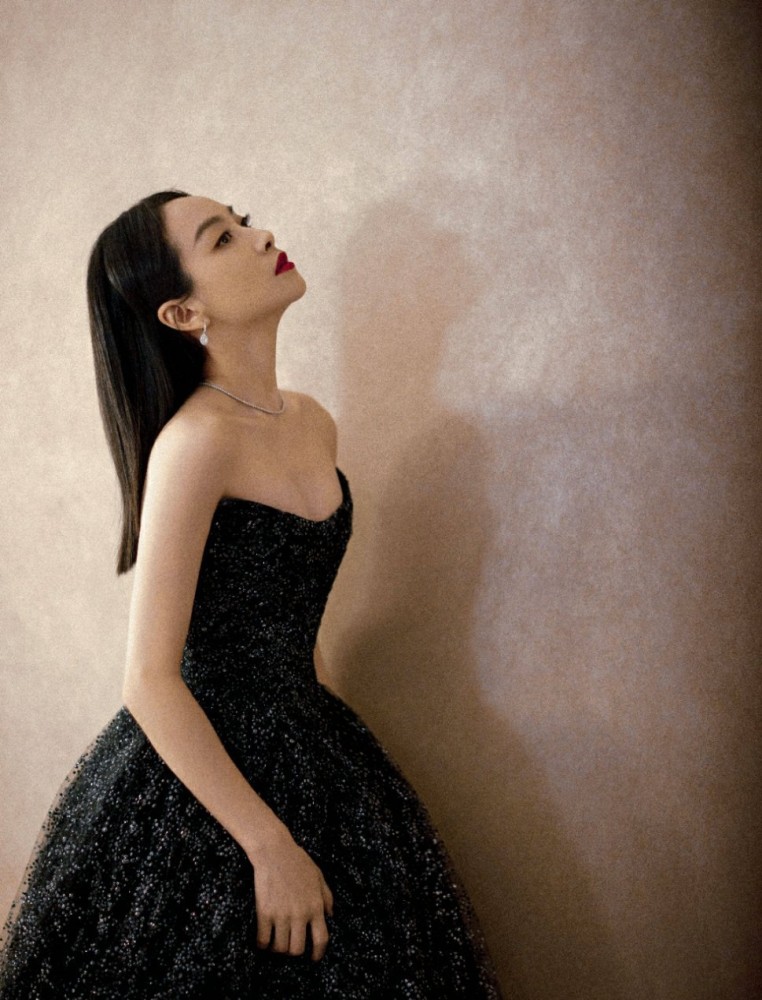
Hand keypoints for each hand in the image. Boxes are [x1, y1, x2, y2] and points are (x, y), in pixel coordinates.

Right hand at [247, 824, 333, 960]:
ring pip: (280, 948)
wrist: (274, 851)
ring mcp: (281, 915)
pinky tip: (262, 939)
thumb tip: (330, 916)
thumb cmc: (298, 861)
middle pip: (297, 949)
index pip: (321, 939)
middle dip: (293, 952)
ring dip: (277, 949)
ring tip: (274, 943)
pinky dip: (262, 944)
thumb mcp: (318, 877)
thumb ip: (327, 897)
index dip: (318, 954)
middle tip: (289, 945)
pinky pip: (263, 940)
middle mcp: (300, 914)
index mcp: (315, 906)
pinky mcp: (264, 912)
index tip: (313, 959)